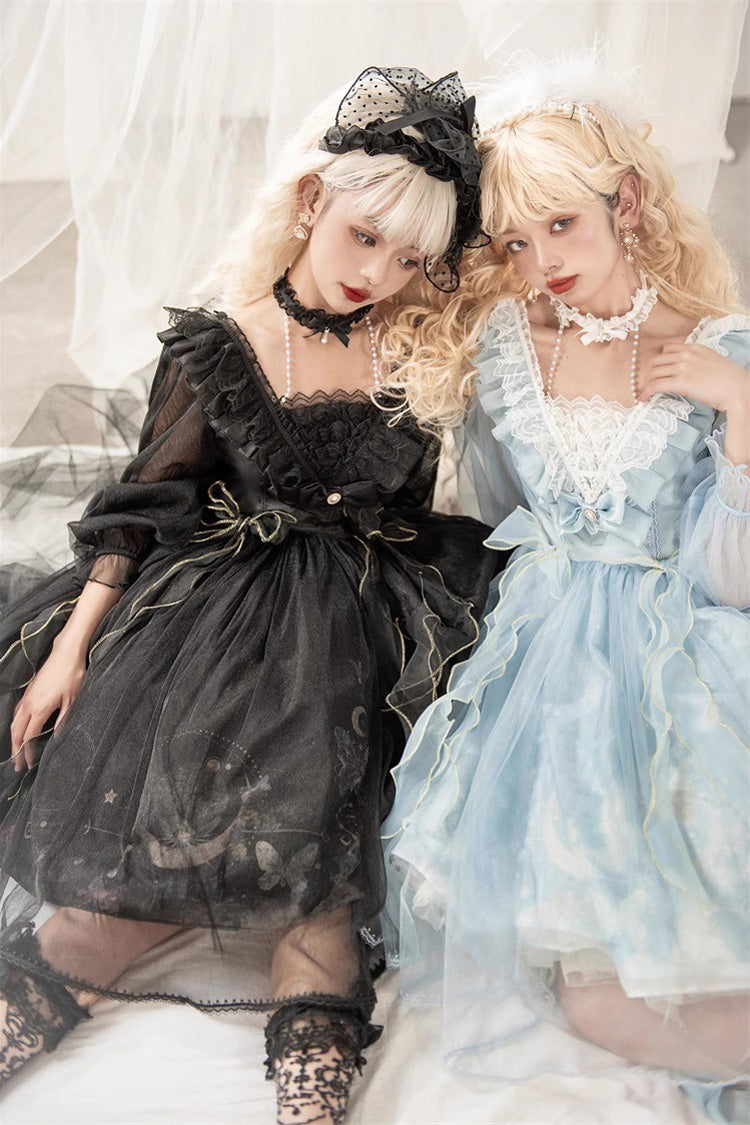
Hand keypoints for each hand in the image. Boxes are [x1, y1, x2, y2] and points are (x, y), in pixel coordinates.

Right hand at [10, 641, 86, 772]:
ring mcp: (27, 697)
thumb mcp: (72, 701)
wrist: (66, 654)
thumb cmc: (72, 676)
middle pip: (17, 732)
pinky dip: (16, 725)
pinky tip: (19, 729)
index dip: (28, 753)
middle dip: (16, 750)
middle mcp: (28, 705)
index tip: (28, 765)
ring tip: (16, 752)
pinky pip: (17, 712)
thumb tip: (57, 738)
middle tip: (17, 766)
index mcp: (39, 709)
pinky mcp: (28, 692)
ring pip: (14, 722)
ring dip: (14, 738)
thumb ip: (63, 721)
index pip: (28, 737)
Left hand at [640, 342, 748, 414]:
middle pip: (656, 360)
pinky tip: (644, 398)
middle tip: (648, 383)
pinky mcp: (681, 382)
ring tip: (645, 393)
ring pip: (653, 373)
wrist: (738, 390)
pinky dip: (646, 392)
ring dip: (646, 384)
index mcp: (696, 348)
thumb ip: (697, 361)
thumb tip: (687, 371)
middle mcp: (687, 355)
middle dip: (650, 373)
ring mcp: (683, 367)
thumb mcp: (713, 362)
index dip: (660, 360)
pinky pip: (655, 385)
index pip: (668, 348)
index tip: (657, 370)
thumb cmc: (730, 381)